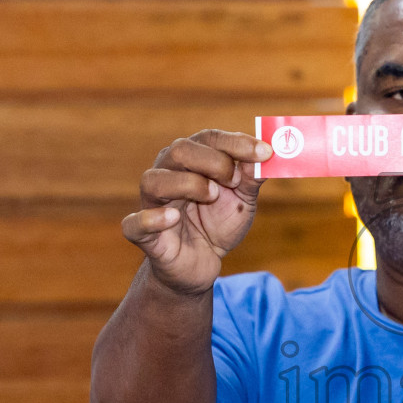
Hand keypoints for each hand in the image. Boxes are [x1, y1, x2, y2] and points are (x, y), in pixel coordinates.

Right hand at [121, 129, 270, 295]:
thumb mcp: (243, 200)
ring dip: (188, 184)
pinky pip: (134, 224)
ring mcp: (153, 204)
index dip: (237, 143)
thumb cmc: (218, 223)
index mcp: (191, 160)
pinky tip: (172, 218)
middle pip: (180, 150)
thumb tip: (268, 155)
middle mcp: (167, 173)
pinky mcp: (144, 235)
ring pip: (154, 181)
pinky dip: (151, 219)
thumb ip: (252, 177)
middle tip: (234, 182)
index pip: (209, 138)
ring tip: (211, 197)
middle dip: (214, 162)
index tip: (265, 153)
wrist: (202, 264)